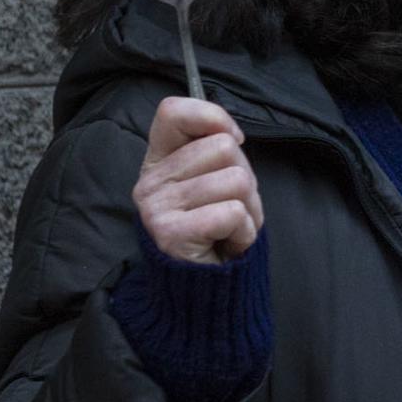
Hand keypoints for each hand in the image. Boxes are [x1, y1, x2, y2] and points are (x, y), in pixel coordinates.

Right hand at [132, 98, 264, 263]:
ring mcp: (157, 207)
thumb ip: (214, 150)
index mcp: (158, 160)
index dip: (213, 117)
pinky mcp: (170, 234)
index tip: (233, 141)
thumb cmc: (215, 229)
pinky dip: (245, 231)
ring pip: (237, 180)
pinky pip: (233, 213)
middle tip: (233, 207)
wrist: (204, 290)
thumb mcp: (211, 181)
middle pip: (223, 147)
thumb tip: (230, 133)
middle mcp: (150, 181)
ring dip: (251, 209)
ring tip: (232, 228)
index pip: (173, 111)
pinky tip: (229, 243)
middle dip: (246, 179)